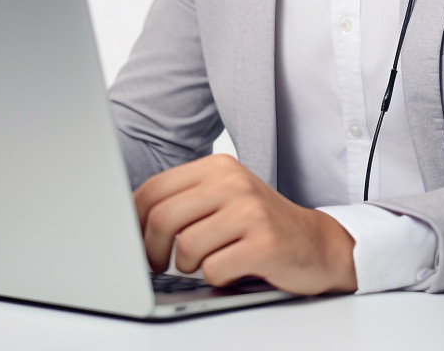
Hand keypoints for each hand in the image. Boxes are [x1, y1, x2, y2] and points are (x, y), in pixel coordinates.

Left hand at [133, 154, 356, 294]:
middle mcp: (233, 182)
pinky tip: (233, 268)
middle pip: (163, 218)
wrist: (315, 242)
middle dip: (152, 251)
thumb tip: (128, 218)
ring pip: (186, 247)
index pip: (154, 189)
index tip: (134, 243)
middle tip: (159, 265)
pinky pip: (214, 269)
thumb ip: (183, 199)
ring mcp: (250, 211)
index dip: (134, 223)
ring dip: (189, 266)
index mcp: (218, 166)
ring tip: (208, 261)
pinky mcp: (264, 243)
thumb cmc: (259, 223)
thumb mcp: (223, 197)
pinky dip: (216, 278)